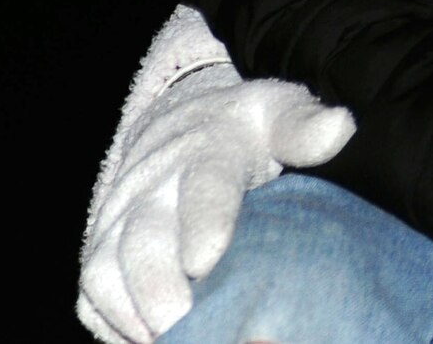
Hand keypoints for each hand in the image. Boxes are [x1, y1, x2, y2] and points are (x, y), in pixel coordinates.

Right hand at [78, 64, 352, 343]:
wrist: (183, 121)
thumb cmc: (244, 128)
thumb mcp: (277, 112)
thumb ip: (304, 126)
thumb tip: (340, 127)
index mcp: (207, 151)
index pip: (204, 186)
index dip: (203, 222)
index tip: (207, 261)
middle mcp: (153, 186)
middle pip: (142, 240)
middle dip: (157, 287)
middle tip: (184, 324)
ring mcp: (122, 218)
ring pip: (105, 270)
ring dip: (131, 313)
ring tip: (166, 342)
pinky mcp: (105, 247)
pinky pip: (92, 292)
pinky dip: (112, 322)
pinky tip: (144, 343)